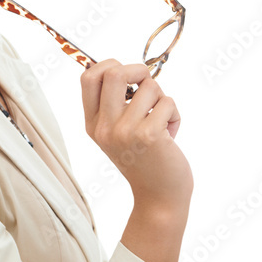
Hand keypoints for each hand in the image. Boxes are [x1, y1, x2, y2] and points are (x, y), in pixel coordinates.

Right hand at [80, 59, 192, 209]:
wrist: (158, 197)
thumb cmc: (143, 161)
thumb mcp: (117, 134)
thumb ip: (114, 106)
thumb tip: (122, 68)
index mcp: (93, 124)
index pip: (87, 77)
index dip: (108, 64)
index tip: (126, 76)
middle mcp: (104, 127)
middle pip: (114, 72)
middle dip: (138, 71)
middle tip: (147, 86)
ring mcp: (124, 131)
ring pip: (150, 86)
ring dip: (162, 98)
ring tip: (161, 120)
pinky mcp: (148, 135)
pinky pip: (168, 103)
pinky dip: (174, 115)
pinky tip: (170, 135)